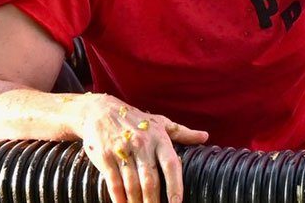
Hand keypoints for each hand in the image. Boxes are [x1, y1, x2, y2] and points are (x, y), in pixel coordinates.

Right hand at [72, 95, 210, 202]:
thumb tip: (205, 137)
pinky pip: (114, 182)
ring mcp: (122, 151)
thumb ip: (182, 133)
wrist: (99, 110)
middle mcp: (142, 145)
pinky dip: (119, 198)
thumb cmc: (134, 119)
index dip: (175, 186)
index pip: (171, 165)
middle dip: (154, 202)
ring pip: (132, 185)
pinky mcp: (105, 157)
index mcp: (159, 138)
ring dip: (137, 202)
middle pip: (150, 180)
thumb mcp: (160, 122)